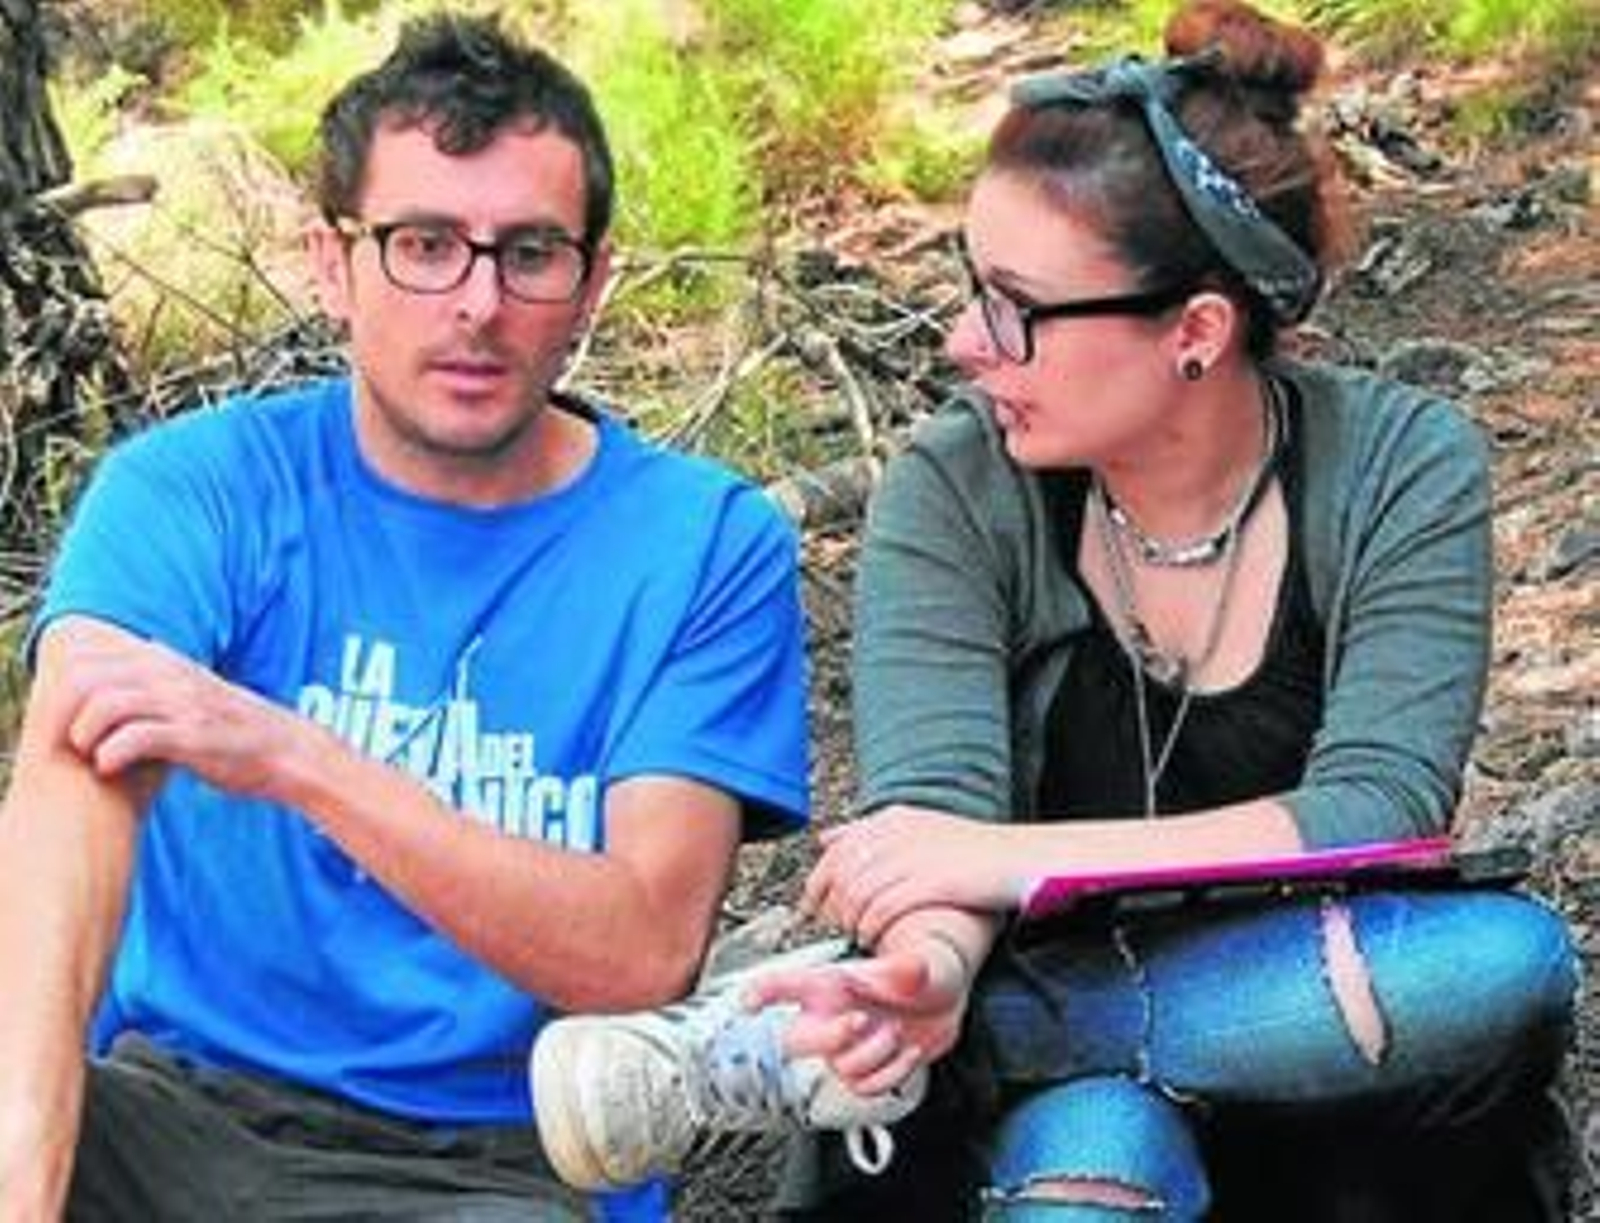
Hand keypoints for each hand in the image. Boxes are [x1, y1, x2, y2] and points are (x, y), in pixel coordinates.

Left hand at [58, 633, 306, 801]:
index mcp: (165, 660)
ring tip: (92, 756)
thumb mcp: (197, 688)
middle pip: (86, 678)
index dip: (61, 692)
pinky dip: (110, 756)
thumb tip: (127, 667)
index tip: (63, 723)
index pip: (87, 659)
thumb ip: (162, 675)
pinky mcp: (194, 737)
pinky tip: (112, 769)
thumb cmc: (238, 729)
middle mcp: (171, 674)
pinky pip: (134, 739)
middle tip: (69, 744)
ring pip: (104, 705)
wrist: (290, 752)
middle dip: (63, 714)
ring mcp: (183, 704)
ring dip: (85, 735)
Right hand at [744, 943, 967, 1096]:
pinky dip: (892, 1074)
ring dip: (876, 1054)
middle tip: (860, 1020)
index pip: (784, 986)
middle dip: (831, 1038)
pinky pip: (865, 1089)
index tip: (747, 1002)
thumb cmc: (918, 977)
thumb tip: (910, 967)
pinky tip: (906, 1052)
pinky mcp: (862, 1072)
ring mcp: (843, 1048)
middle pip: (796, 1041)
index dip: (760, 993)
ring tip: (896, 1030)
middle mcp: (827, 1017)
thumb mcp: (917, 965)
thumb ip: (910, 967)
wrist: (943, 1003)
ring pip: (840, 1069)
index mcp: (829, 985)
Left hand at [803, 806, 1024, 943]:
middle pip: (841, 872)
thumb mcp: (921, 829)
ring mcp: (915, 856)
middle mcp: (899, 833)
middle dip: (829, 904)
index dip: (817, 882)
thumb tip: (829, 838)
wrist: (1024, 859)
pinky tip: (873, 938)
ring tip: (855, 935)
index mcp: (895, 819)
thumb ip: (874, 834)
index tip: (811, 907)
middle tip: (831, 927)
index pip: (836, 849)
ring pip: (857, 891)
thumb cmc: (976, 852)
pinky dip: (870, 926)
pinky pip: (882, 908)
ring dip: (849, 919)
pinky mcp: (931, 881)